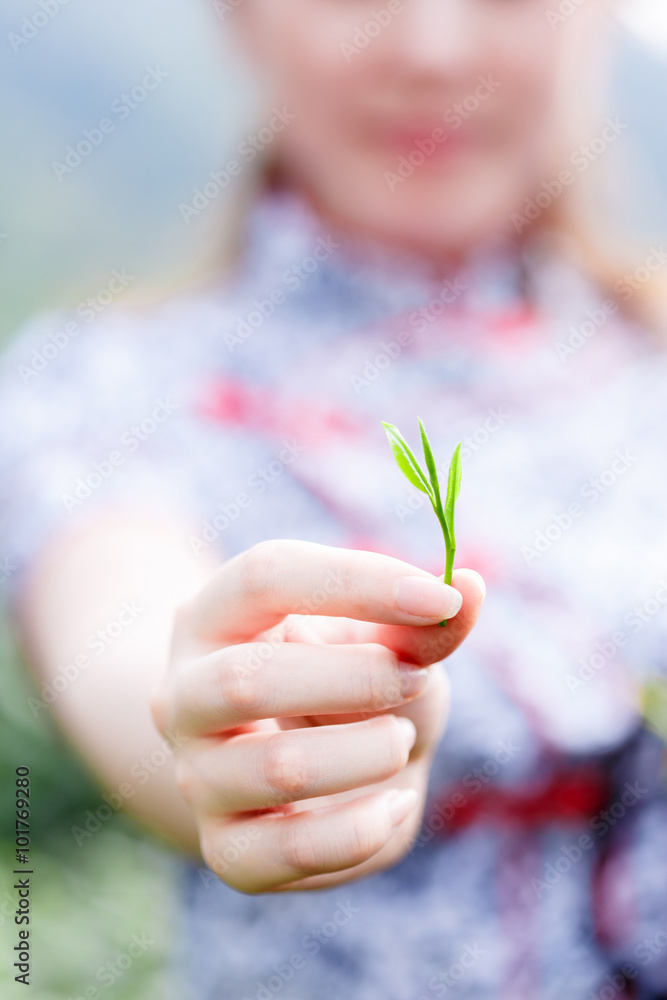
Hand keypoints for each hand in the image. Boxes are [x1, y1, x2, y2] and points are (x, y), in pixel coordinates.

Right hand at [150, 539, 484, 892]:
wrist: (312, 772)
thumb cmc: (351, 686)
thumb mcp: (385, 643)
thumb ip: (422, 624)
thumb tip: (470, 589)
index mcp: (215, 616)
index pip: (264, 577)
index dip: (356, 580)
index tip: (440, 596)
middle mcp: (184, 693)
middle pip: (247, 680)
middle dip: (358, 681)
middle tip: (413, 680)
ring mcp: (197, 775)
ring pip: (278, 768)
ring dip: (368, 752)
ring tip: (397, 740)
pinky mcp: (225, 849)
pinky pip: (289, 852)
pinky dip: (363, 830)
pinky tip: (392, 807)